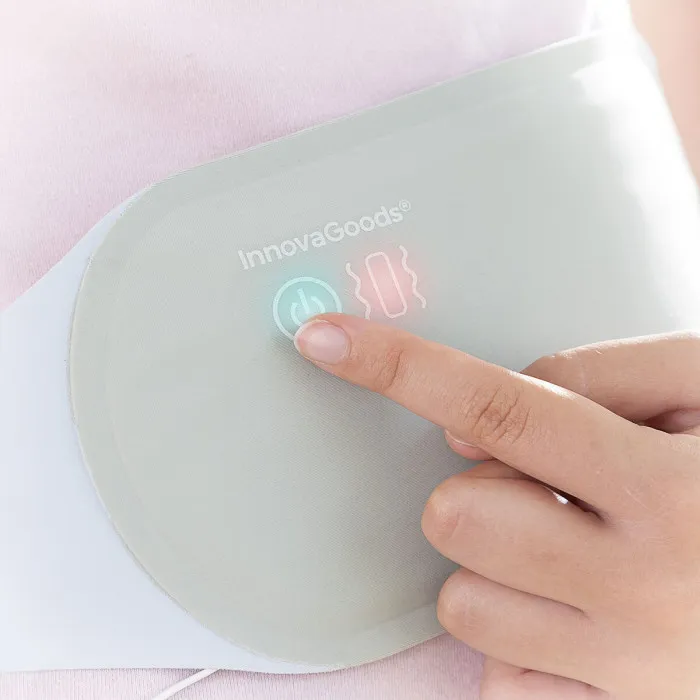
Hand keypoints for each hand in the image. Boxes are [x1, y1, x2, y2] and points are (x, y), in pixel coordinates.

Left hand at [294, 315, 699, 699]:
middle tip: (552, 494)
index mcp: (668, 486)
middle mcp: (642, 587)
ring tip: (578, 558)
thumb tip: (462, 421)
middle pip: (455, 516)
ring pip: (461, 600)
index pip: (496, 405)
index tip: (324, 337)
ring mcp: (628, 672)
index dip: (398, 364)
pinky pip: (496, 675)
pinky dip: (520, 640)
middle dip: (479, 494)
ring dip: (498, 569)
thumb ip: (590, 376)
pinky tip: (584, 621)